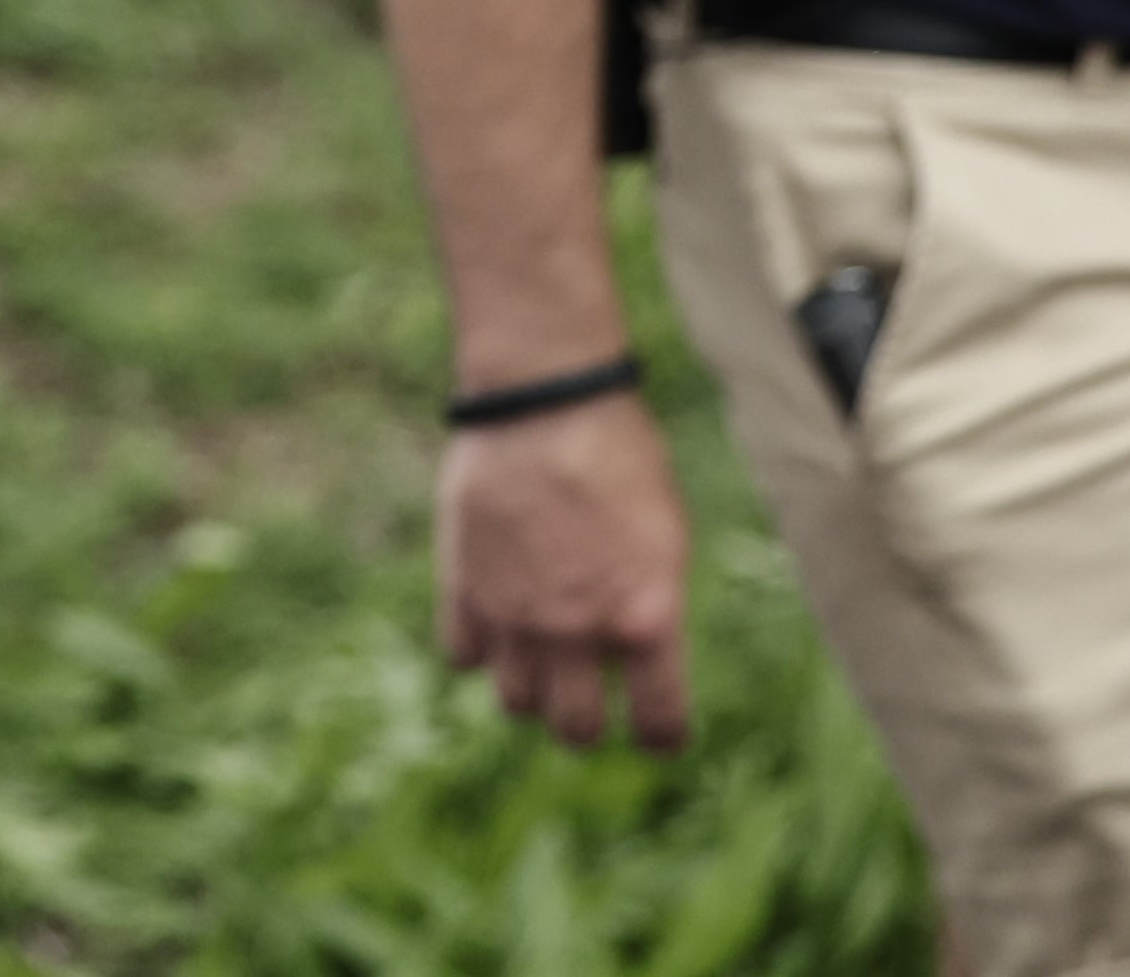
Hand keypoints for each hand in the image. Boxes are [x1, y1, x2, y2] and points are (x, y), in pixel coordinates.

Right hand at [438, 390, 692, 751]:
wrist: (544, 395)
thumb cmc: (621, 454)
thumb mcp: (666, 535)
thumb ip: (651, 607)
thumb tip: (633, 654)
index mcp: (646, 619)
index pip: (659, 725)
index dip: (662, 734)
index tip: (658, 730)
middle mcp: (578, 631)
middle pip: (575, 730)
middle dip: (588, 723)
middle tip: (591, 699)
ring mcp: (514, 614)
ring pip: (516, 703)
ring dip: (532, 690)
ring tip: (541, 657)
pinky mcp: (463, 588)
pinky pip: (464, 656)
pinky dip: (481, 649)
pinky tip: (498, 617)